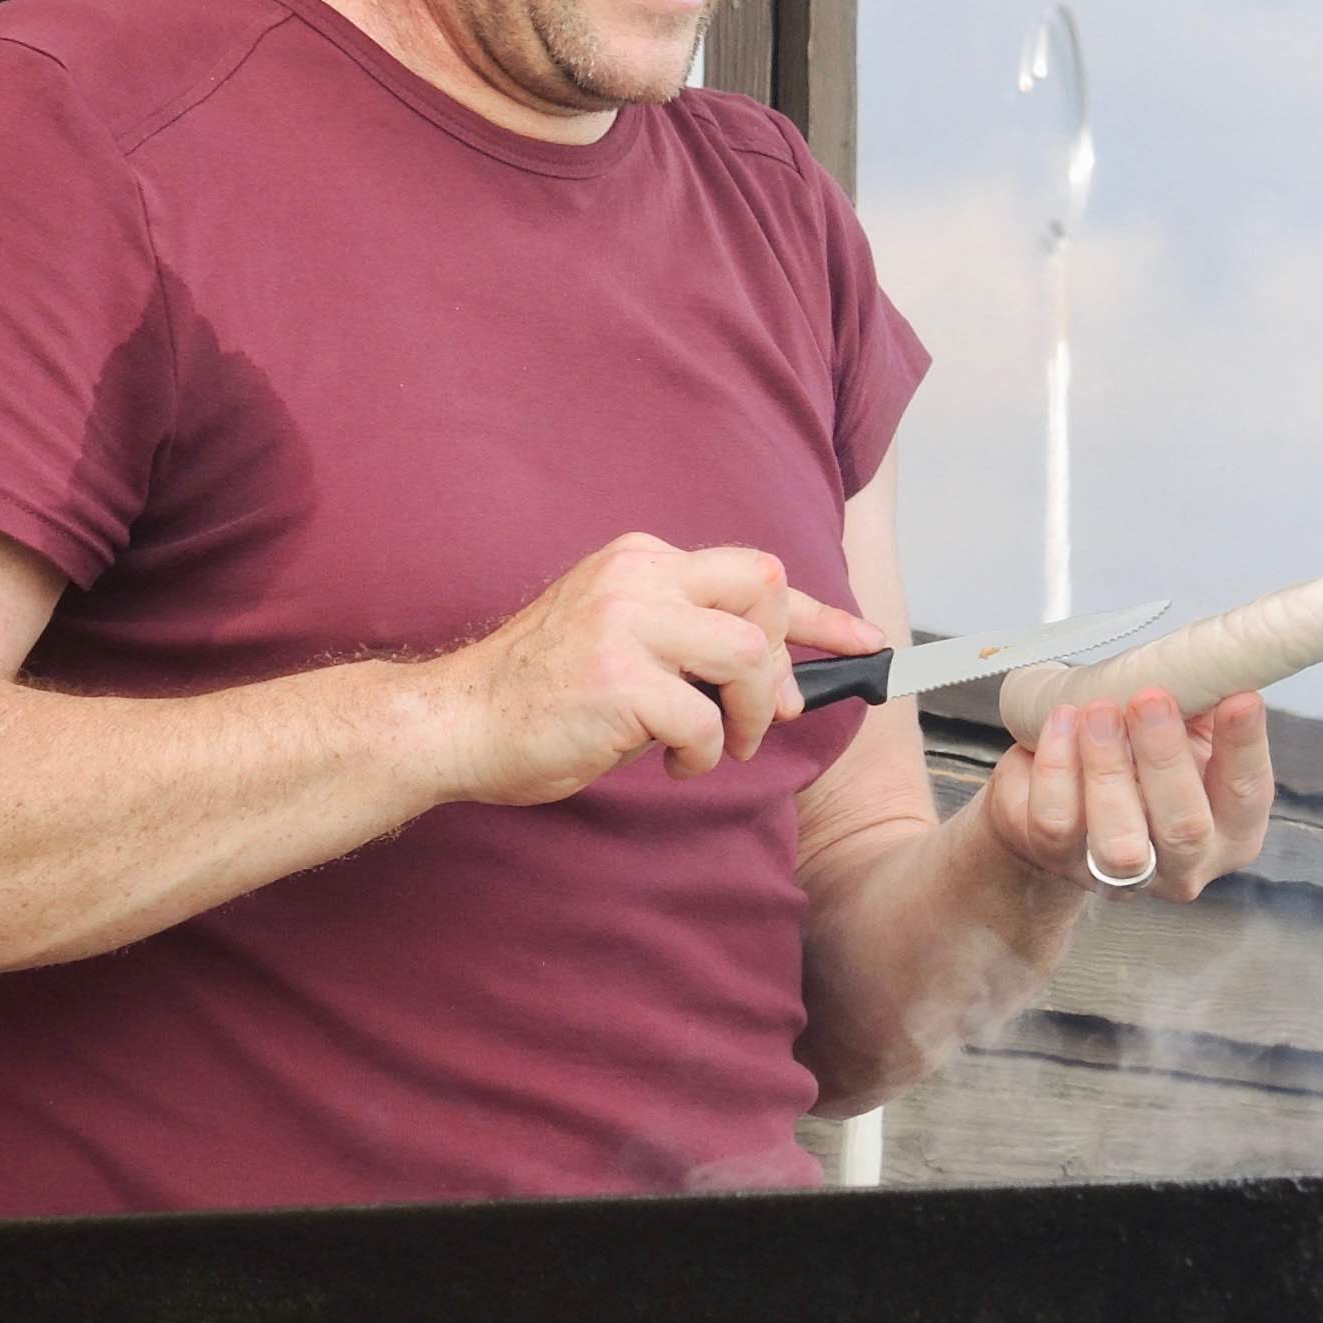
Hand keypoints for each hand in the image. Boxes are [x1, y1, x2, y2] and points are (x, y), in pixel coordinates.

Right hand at [427, 532, 888, 808]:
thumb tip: (778, 681)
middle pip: (764, 590)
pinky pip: (705, 719)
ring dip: (747, 715)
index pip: (752, 571)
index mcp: (639, 560)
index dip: (819, 611)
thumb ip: (687, 642)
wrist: (458, 720)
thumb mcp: (617, 638)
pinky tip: (672, 762)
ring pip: (748, 655)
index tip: (865, 638)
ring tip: (713, 747)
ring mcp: (627, 623)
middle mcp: (638, 576)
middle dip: (784, 661)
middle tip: (765, 716)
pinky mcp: (619, 680)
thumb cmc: (539, 692)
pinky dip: (704, 752)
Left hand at [981, 687, 1273, 901]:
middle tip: (1149, 698)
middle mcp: (1181, 865)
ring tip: (1098, 709)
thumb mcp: (1183, 731)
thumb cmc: (1138, 758)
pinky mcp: (1056, 858)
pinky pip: (1055, 821)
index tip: (1239, 698)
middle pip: (1185, 829)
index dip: (1244, 747)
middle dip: (1165, 758)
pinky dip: (1056, 767)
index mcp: (1229, 830)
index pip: (1247, 795)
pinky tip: (1061, 722)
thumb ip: (1201, 703)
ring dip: (1108, 767)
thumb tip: (1211, 657)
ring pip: (1118, 840)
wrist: (1062, 801)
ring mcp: (1116, 873)